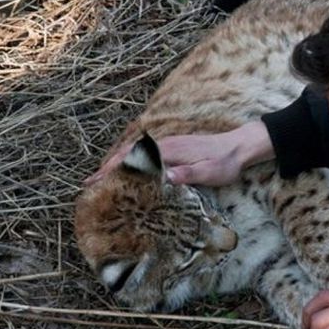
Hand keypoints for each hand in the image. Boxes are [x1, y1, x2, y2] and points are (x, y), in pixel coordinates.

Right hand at [84, 121, 274, 185]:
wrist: (239, 146)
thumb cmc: (225, 162)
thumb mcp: (210, 171)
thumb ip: (189, 174)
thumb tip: (166, 177)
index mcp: (170, 150)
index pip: (134, 158)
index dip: (113, 169)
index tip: (95, 181)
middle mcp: (165, 143)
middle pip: (129, 153)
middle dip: (108, 167)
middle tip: (89, 184)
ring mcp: (169, 144)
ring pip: (135, 152)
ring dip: (117, 163)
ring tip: (102, 179)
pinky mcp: (174, 147)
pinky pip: (145, 152)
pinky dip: (131, 160)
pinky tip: (129, 171)